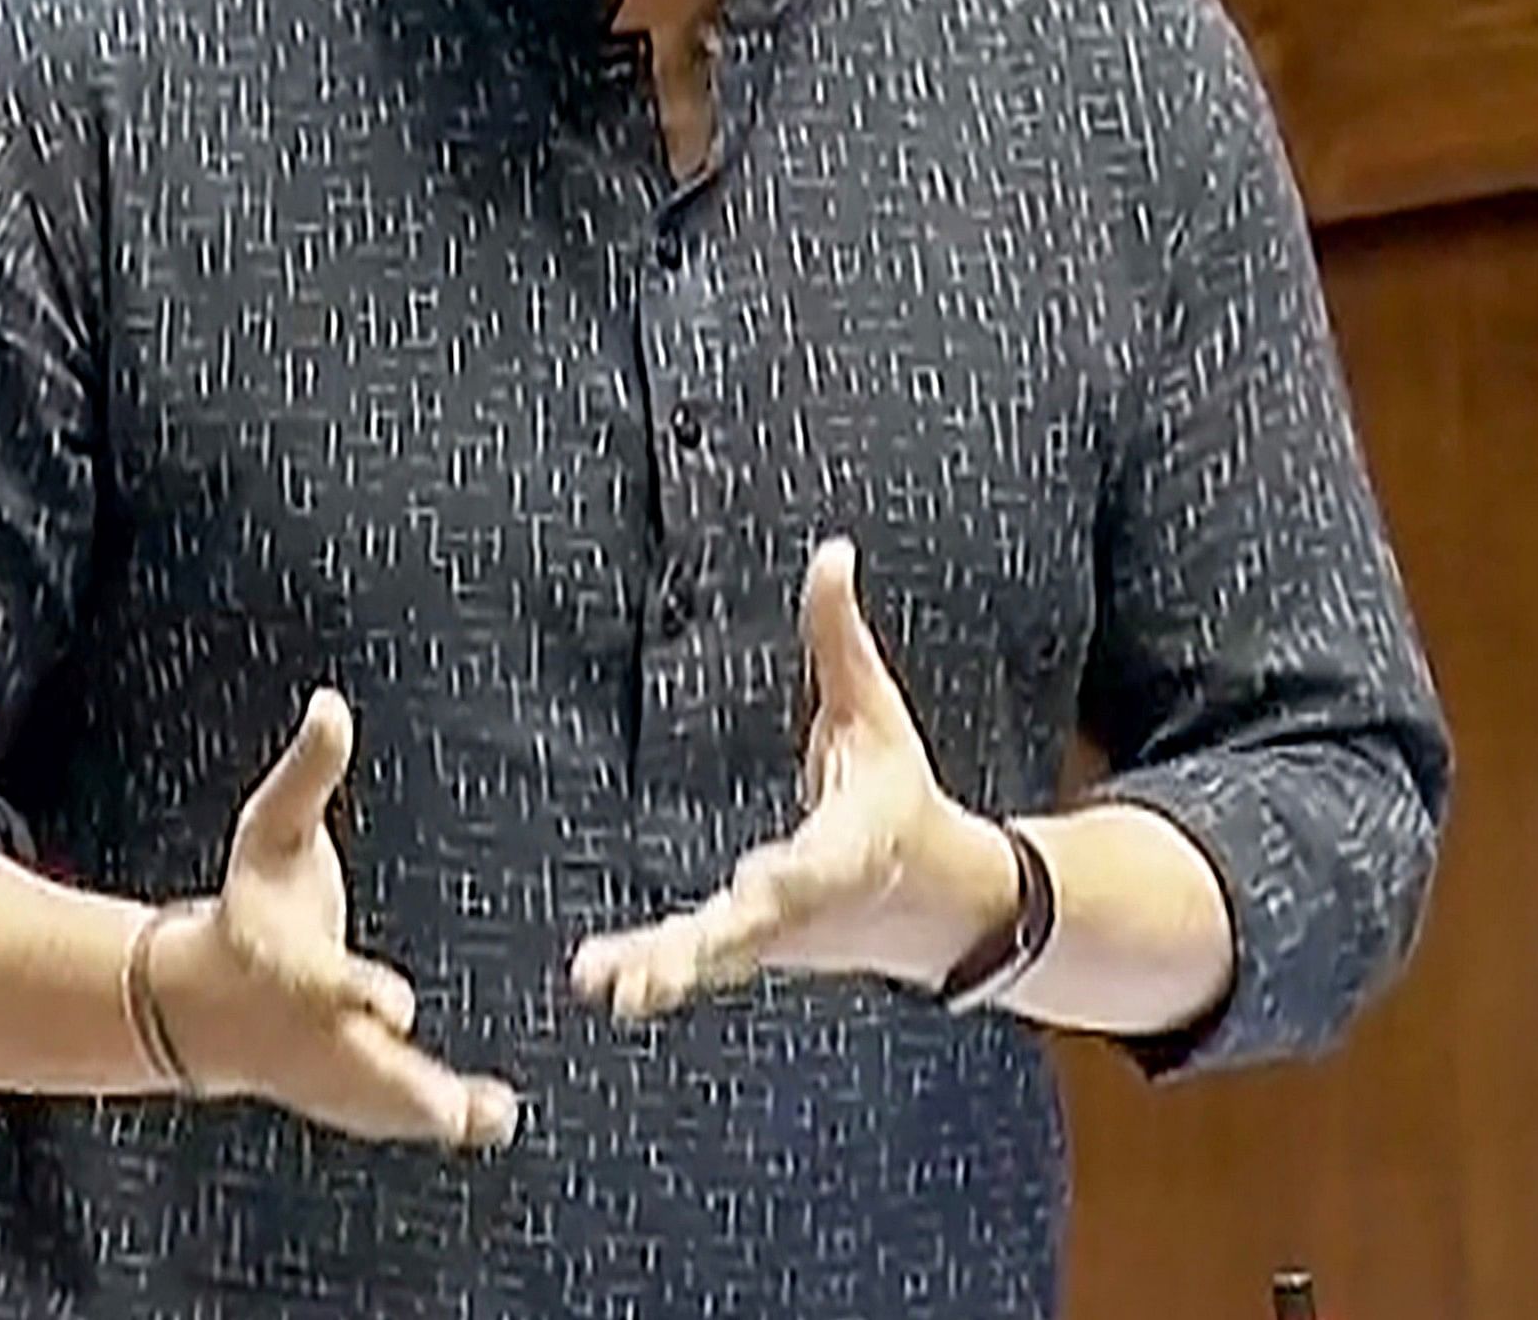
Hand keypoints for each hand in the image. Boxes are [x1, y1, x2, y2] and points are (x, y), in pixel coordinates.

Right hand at [138, 689, 519, 1146]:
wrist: (208, 1005)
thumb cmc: (252, 908)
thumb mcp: (269, 835)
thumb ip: (307, 776)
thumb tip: (332, 701)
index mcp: (286, 965)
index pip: (324, 984)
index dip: (359, 994)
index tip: (398, 1007)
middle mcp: (307, 1029)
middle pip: (356, 1065)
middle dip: (401, 1086)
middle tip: (453, 1108)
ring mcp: (322, 1071)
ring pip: (378, 1102)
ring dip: (428, 1113)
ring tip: (493, 1116)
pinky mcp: (341, 1095)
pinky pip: (387, 1116)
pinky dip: (430, 1123)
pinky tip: (492, 1122)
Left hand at [571, 538, 1022, 1019]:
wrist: (938, 904)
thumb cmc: (899, 797)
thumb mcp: (878, 714)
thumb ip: (842, 639)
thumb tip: (833, 550)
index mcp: (857, 846)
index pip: (825, 863)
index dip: (794, 874)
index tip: (758, 881)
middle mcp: (815, 903)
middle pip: (761, 926)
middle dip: (715, 942)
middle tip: (662, 970)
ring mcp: (780, 935)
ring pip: (721, 956)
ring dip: (668, 970)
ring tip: (614, 987)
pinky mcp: (750, 949)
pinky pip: (696, 960)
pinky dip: (651, 970)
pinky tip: (599, 982)